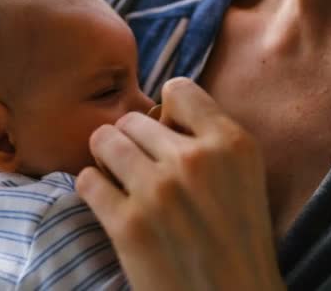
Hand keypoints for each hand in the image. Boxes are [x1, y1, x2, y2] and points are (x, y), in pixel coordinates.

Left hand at [76, 77, 284, 290]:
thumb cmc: (237, 240)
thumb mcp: (243, 177)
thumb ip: (209, 138)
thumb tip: (161, 114)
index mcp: (232, 144)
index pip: (178, 89)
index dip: (167, 111)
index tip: (165, 134)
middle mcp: (195, 160)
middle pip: (134, 118)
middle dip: (132, 139)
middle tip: (140, 165)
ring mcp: (158, 191)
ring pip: (104, 140)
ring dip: (107, 158)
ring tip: (119, 178)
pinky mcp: (127, 224)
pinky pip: (87, 179)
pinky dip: (93, 188)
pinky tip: (109, 203)